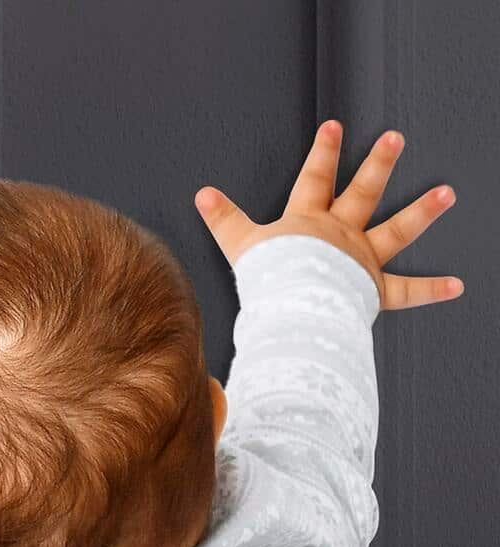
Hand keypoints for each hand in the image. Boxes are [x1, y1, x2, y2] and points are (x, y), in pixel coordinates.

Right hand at [194, 119, 461, 309]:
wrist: (294, 304)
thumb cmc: (269, 277)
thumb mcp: (240, 243)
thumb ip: (223, 219)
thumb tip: (202, 194)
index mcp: (308, 221)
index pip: (315, 179)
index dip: (323, 152)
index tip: (335, 127)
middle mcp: (340, 234)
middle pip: (362, 192)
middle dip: (378, 163)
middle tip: (395, 138)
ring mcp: (361, 259)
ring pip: (397, 231)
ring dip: (423, 212)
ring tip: (447, 194)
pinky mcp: (373, 290)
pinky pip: (406, 291)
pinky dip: (431, 289)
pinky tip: (457, 284)